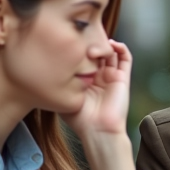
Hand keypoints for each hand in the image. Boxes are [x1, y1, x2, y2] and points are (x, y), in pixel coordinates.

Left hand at [64, 40, 139, 169]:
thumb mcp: (63, 96)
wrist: (97, 131)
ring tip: (94, 46)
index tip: (70, 40)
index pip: (84, 57)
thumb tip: (44, 67)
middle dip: (91, 42)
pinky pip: (126, 58)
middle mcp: (99, 76)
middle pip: (98, 51)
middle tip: (83, 39)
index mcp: (86, 79)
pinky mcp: (122, 78)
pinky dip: (121, 48)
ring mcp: (111, 76)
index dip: (79, 47)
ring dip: (104, 44)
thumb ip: (58, 82)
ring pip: (111, 52)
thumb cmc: (79, 118)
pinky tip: (111, 44)